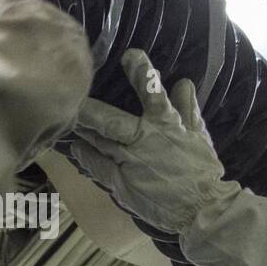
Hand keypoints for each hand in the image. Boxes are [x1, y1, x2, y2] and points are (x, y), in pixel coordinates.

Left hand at [68, 49, 226, 235]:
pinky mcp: (120, 184)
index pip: (154, 93)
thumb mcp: (198, 136)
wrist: (201, 210)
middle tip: (72, 96)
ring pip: (98, 142)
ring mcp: (130, 163)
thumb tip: (184, 82)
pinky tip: (75, 148)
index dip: (141, 73)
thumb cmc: (201, 171)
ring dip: (81, 130)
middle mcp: (144, 142)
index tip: (129, 55)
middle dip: (89, 111)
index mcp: (166, 126)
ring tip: (65, 117)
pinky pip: (97, 166)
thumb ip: (188, 108)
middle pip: (110, 122)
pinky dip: (85, 156)